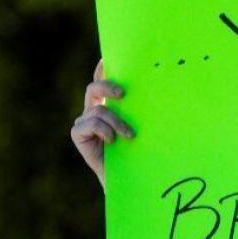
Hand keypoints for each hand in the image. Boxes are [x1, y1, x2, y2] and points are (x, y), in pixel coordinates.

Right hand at [69, 60, 133, 186]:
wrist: (128, 180)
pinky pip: (90, 123)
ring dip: (117, 122)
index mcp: (107, 107)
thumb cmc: (139, 154)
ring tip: (130, 136)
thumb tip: (159, 90)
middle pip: (93, 88)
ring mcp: (84, 123)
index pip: (102, 83)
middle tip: (124, 94)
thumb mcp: (142, 128)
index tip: (107, 58)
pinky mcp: (78, 135)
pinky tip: (113, 142)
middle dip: (107, 86)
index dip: (102, 70)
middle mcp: (93, 112)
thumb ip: (140, 111)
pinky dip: (104, 130)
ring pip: (98, 110)